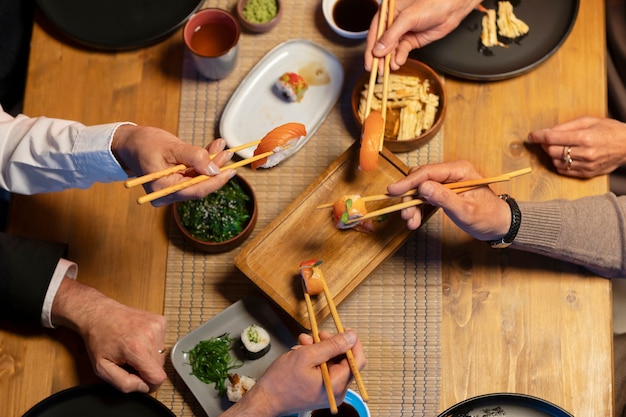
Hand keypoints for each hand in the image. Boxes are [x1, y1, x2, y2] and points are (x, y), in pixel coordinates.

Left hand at [51, 277, 166, 392]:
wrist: (100, 313)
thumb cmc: (99, 339)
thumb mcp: (102, 368)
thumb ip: (123, 383)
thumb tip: (143, 387)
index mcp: (137, 349)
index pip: (158, 377)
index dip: (149, 384)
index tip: (138, 379)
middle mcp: (151, 335)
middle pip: (159, 367)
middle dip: (146, 369)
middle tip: (130, 361)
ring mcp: (158, 326)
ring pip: (161, 355)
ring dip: (149, 356)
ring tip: (133, 348)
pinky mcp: (161, 321)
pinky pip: (162, 342)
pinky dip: (152, 344)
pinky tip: (139, 339)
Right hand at [111, 124, 235, 206]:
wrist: (130, 143)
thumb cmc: (144, 143)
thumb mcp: (171, 146)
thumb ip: (194, 157)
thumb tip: (215, 169)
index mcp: (163, 189)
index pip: (196, 190)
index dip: (216, 181)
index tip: (231, 171)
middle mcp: (168, 194)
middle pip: (200, 185)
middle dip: (216, 168)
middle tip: (228, 152)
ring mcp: (172, 189)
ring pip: (199, 178)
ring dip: (212, 162)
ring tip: (221, 146)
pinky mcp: (176, 182)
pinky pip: (194, 174)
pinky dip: (204, 161)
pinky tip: (214, 148)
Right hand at [222, 330, 364, 416]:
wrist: (265, 399)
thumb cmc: (281, 381)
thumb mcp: (307, 356)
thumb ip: (332, 345)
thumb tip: (351, 336)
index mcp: (336, 385)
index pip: (357, 360)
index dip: (352, 342)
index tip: (344, 330)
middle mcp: (337, 391)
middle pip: (344, 360)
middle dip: (330, 344)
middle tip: (317, 334)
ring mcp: (329, 392)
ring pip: (332, 363)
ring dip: (319, 349)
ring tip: (303, 343)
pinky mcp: (321, 391)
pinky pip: (324, 370)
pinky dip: (315, 359)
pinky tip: (301, 353)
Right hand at [365, 0, 480, 71]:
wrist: (452, 8)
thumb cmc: (432, 4)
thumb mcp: (408, 18)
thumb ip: (392, 35)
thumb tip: (378, 50)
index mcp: (388, 12)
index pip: (374, 32)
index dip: (370, 48)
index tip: (369, 62)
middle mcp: (393, 23)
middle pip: (381, 43)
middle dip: (380, 57)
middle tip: (378, 70)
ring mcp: (403, 32)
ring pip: (391, 49)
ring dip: (390, 60)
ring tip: (390, 68)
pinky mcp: (411, 40)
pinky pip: (402, 51)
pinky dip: (400, 58)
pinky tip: (398, 62)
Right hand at [387, 160, 510, 240]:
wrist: (499, 225)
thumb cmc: (488, 217)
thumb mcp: (465, 211)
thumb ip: (444, 198)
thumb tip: (422, 187)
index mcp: (459, 171)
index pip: (428, 172)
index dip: (408, 182)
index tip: (392, 191)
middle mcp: (451, 173)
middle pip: (420, 179)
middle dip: (409, 197)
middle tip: (406, 215)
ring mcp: (446, 182)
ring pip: (419, 189)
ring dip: (412, 205)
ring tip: (411, 222)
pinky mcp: (443, 191)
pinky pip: (424, 197)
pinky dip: (418, 208)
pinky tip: (415, 220)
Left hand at [528, 116, 625, 177]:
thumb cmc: (609, 130)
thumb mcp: (589, 121)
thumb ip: (567, 126)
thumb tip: (548, 131)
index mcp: (585, 137)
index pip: (553, 138)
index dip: (539, 136)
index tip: (531, 136)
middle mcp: (585, 153)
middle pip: (552, 151)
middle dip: (545, 144)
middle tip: (546, 139)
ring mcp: (586, 165)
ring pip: (556, 162)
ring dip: (552, 154)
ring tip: (558, 147)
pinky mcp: (587, 174)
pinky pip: (564, 170)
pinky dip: (559, 163)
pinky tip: (564, 156)